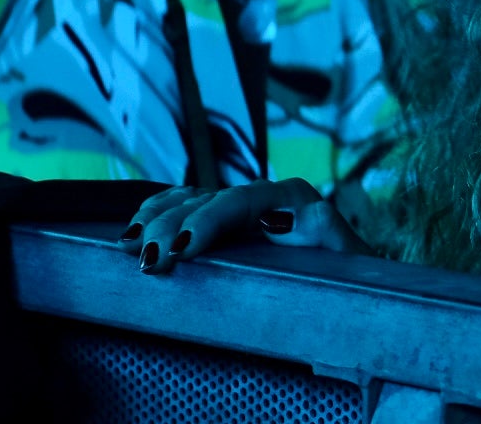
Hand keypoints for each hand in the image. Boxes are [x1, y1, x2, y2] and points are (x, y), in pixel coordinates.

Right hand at [118, 178, 372, 274]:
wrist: (352, 284)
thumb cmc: (352, 278)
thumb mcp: (348, 259)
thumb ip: (331, 234)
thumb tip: (315, 212)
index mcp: (293, 198)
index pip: (240, 200)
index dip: (207, 219)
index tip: (182, 247)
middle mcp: (264, 196)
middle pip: (207, 200)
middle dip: (171, 226)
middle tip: (147, 261)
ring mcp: (242, 207)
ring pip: (189, 201)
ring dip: (155, 220)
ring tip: (129, 247)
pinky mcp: (225, 223)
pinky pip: (184, 207)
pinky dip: (157, 214)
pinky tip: (132, 230)